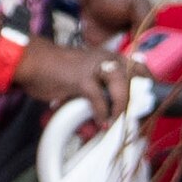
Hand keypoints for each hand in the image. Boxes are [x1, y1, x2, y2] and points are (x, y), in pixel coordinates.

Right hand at [19, 36, 140, 114]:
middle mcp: (106, 58)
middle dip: (140, 98)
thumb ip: (98, 91)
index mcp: (109, 56)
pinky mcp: (81, 79)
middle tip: (137, 118)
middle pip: (136, 76)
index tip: (149, 104)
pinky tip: (101, 125)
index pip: (139, 67)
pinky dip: (102, 115)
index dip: (148, 84)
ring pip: (121, 87)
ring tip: (117, 124)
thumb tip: (107, 118)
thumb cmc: (55, 70)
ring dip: (121, 109)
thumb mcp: (84, 75)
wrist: (32, 60)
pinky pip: (99, 100)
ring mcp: (94, 68)